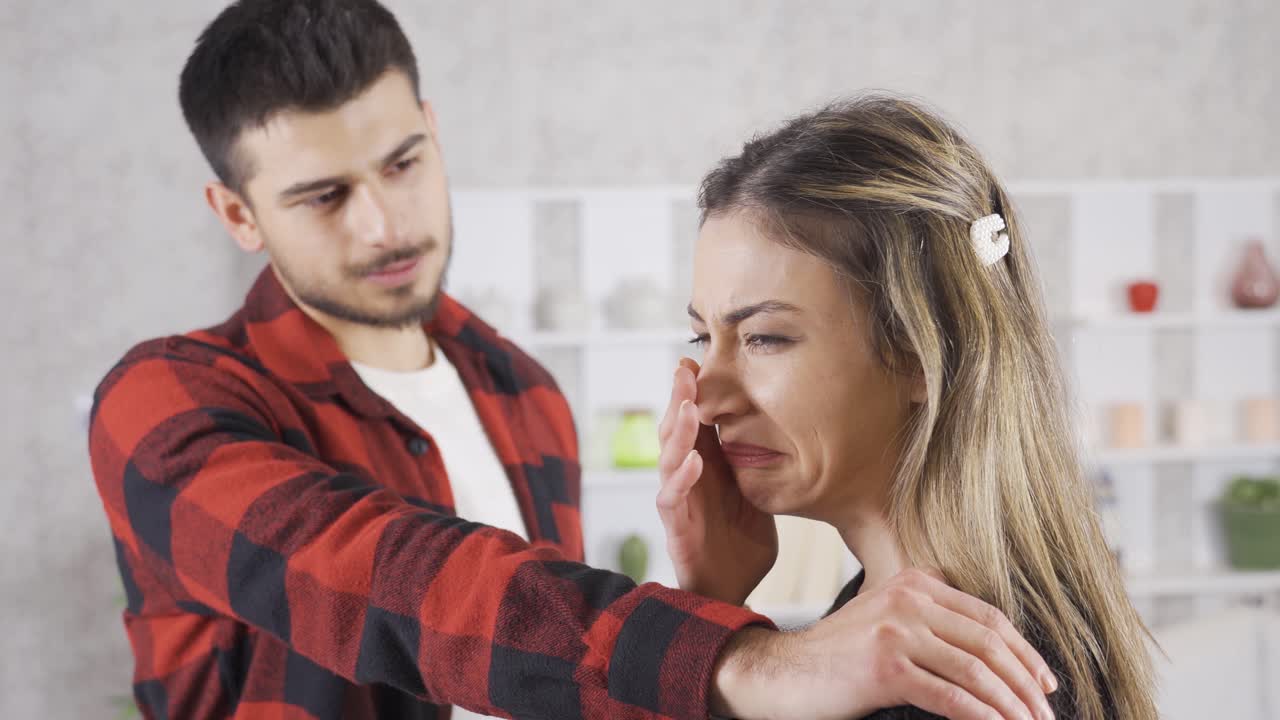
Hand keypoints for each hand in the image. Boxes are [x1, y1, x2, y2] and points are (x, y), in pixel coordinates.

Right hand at [656, 358, 777, 605]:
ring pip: (668, 458)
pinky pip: (672, 498)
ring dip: (678, 431)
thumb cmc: (742, 545)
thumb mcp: (757, 495)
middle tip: (685, 369)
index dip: (693, 393)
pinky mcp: (676, 528)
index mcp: (706, 467)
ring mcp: (678, 502)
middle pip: (675, 431)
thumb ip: (756, 464)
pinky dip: (682, 477)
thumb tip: (780, 426)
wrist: (731, 592)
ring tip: (691, 406)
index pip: (695, 422)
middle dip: (679, 399)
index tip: (695, 360)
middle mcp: (687, 478)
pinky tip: (695, 460)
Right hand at [712, 568, 1057, 719]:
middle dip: (1026, 682)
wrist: (782, 674)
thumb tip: (990, 652)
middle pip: (989, 642)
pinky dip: (982, 718)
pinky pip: (951, 697)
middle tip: (1046, 712)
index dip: (1024, 651)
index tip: (1045, 682)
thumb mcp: (885, 622)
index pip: (988, 616)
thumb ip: (929, 619)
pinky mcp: (886, 666)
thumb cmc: (838, 658)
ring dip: (1011, 705)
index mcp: (915, 582)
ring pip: (976, 671)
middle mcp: (909, 598)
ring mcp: (897, 630)